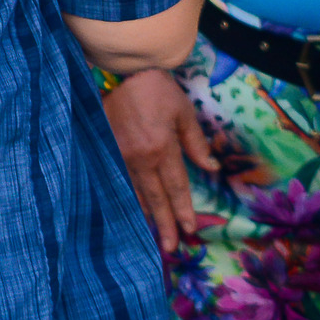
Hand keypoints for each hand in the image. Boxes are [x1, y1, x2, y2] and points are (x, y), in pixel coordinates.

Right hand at [102, 66, 215, 252]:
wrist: (118, 73)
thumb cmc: (155, 89)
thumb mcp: (183, 111)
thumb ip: (196, 142)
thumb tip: (212, 168)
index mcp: (162, 147)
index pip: (176, 186)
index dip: (184, 208)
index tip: (190, 228)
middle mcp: (140, 158)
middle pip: (156, 197)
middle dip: (165, 223)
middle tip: (170, 246)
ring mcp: (120, 156)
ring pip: (135, 193)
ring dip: (146, 215)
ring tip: (153, 236)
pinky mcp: (107, 152)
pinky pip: (120, 182)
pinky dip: (128, 198)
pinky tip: (131, 210)